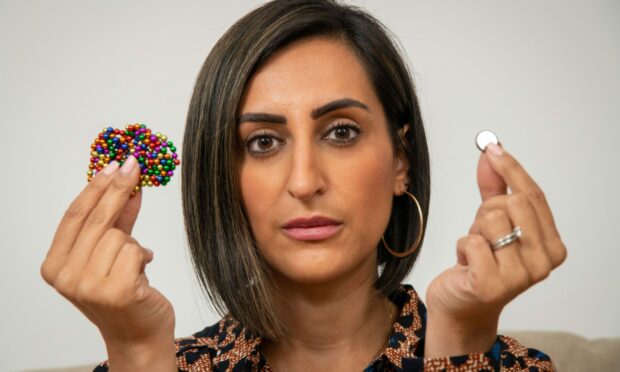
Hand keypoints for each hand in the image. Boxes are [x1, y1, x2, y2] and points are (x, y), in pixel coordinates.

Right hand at [40, 156, 175, 368]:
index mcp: (55, 266)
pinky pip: (135, 250)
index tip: (111, 164)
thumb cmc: (123, 294)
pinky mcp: (116, 291)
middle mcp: (66, 277)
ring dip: (132, 244)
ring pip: (117, 235)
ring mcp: (88, 286)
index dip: (94, 187)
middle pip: (95, 218)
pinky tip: (142, 273)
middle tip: (134, 164)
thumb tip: (127, 183)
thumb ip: (116, 221)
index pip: (73, 216)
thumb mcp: (110, 255)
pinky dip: (143, 256)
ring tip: (134, 264)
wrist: (138, 336)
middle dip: (117, 188)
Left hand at [424, 143, 566, 356]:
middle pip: (511, 203)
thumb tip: (493, 152)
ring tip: (476, 250)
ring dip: (474, 230)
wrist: (462, 306)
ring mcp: (520, 276)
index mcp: (552, 246)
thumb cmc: (481, 264)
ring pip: (491, 219)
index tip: (492, 148)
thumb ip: (495, 188)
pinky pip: (472, 240)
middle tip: (482, 232)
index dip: (511, 169)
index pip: (533, 196)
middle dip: (487, 210)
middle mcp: (543, 262)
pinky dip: (463, 246)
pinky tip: (467, 263)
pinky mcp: (491, 284)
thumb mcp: (491, 222)